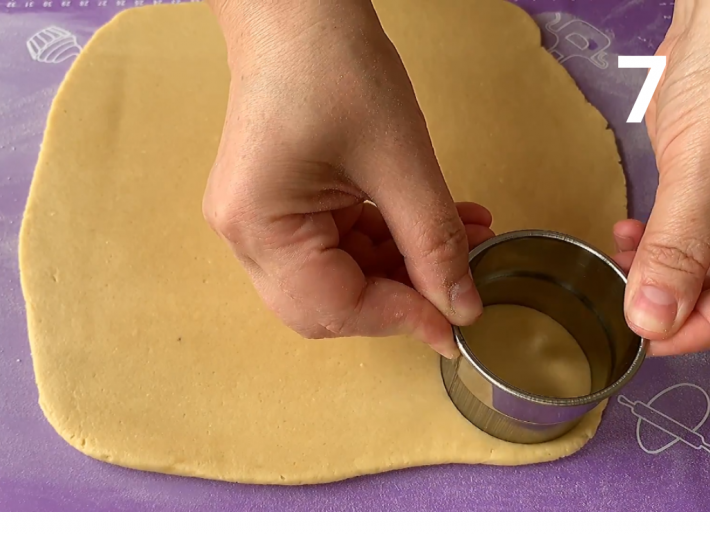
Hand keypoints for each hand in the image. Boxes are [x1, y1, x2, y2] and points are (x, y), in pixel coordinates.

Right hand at [203, 0, 491, 355]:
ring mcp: (258, 226)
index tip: (455, 325)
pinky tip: (436, 228)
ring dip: (402, 270)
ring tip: (463, 243)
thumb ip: (434, 244)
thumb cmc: (335, 64)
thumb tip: (461, 309)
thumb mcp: (400, 160)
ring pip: (338, 282)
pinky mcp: (279, 211)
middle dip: (397, 299)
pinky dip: (387, 245)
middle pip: (328, 307)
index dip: (400, 320)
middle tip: (454, 288)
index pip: (334, 307)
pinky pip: (336, 250)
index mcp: (259, 227)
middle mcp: (246, 238)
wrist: (296, 7)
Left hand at [612, 0, 709, 354]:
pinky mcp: (705, 191)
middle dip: (662, 304)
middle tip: (618, 296)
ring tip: (620, 263)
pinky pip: (685, 237)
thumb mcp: (704, 165)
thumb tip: (653, 319)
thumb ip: (680, 244)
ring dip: (653, 277)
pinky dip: (655, 244)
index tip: (637, 333)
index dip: (685, 333)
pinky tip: (630, 234)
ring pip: (695, 272)